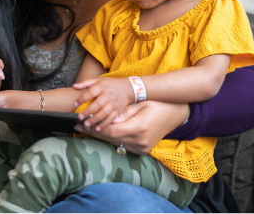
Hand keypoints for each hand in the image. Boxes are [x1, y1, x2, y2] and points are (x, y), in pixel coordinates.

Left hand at [73, 77, 133, 130]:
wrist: (128, 88)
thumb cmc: (110, 84)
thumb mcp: (99, 80)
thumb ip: (86, 83)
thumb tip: (74, 86)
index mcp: (102, 86)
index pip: (91, 92)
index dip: (82, 98)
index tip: (75, 103)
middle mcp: (108, 95)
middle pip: (97, 104)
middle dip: (88, 111)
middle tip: (80, 117)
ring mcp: (113, 103)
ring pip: (104, 113)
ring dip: (95, 119)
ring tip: (86, 124)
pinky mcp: (118, 110)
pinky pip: (111, 118)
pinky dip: (104, 124)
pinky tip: (97, 128)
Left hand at [74, 100, 188, 154]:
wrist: (176, 115)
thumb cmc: (158, 105)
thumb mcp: (141, 104)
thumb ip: (124, 112)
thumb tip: (108, 119)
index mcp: (139, 128)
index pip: (111, 131)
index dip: (94, 128)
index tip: (82, 123)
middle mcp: (140, 142)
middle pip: (110, 139)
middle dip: (93, 132)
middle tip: (77, 126)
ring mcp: (141, 148)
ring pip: (115, 143)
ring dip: (100, 136)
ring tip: (84, 129)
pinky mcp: (141, 150)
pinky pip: (122, 145)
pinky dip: (110, 138)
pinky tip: (99, 132)